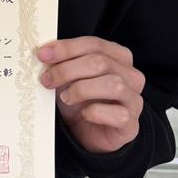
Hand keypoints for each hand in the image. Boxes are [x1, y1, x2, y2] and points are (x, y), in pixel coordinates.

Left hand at [36, 37, 144, 153]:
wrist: (88, 133)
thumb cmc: (80, 100)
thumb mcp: (69, 78)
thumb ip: (63, 63)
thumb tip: (45, 54)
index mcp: (118, 56)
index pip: (94, 44)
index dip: (67, 48)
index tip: (43, 54)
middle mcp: (131, 75)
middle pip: (101, 62)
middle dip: (68, 70)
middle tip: (47, 80)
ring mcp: (134, 99)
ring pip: (114, 84)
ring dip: (82, 90)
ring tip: (65, 98)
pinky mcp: (131, 124)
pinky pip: (118, 114)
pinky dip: (96, 112)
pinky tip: (84, 114)